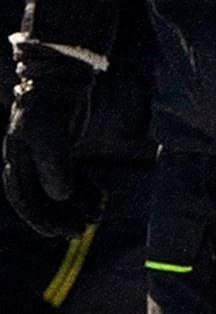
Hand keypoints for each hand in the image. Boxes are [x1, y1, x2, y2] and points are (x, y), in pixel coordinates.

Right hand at [3, 42, 100, 238]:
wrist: (59, 80)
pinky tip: (101, 201)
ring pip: (58, 190)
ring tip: (96, 220)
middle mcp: (28, 161)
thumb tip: (61, 197)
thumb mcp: (50, 135)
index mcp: (17, 160)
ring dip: (75, 207)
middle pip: (41, 198)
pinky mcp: (64, 149)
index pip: (22, 197)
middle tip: (80, 233)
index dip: (37, 218)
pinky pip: (73, 176)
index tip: (55, 233)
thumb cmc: (49, 106)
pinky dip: (85, 190)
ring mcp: (46, 156)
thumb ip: (54, 165)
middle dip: (59, 217)